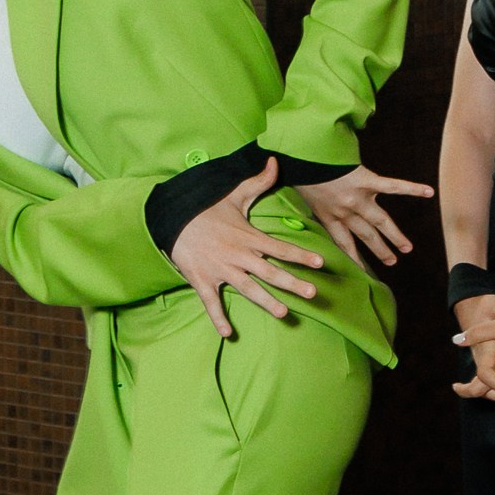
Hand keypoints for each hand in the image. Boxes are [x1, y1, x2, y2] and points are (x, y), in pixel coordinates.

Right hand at [169, 158, 324, 336]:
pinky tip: (227, 334)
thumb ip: (258, 182)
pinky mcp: (202, 280)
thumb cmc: (207, 209)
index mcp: (249, 237)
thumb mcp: (233, 195)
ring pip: (247, 289)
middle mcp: (238, 255)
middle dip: (292, 283)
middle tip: (313, 294)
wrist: (171, 219)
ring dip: (265, 301)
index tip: (322, 263)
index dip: (302, 255)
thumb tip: (275, 160)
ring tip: (283, 314)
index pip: (281, 247)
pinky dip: (217, 318)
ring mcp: (220, 270)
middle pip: (270, 272)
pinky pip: (211, 302)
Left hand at [296, 165, 432, 273]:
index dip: (354, 259)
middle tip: (392, 262)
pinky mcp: (367, 181)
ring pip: (381, 222)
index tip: (363, 272)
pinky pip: (392, 187)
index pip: (343, 243)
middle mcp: (345, 212)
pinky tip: (429, 192)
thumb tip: (302, 212)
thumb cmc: (299, 169)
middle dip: (379, 250)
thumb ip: (306, 202)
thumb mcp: (298, 193)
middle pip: (366, 236)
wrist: (303, 154)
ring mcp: (357, 198)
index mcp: (327, 215)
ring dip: (395, 236)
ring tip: (407, 249)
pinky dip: (412, 188)